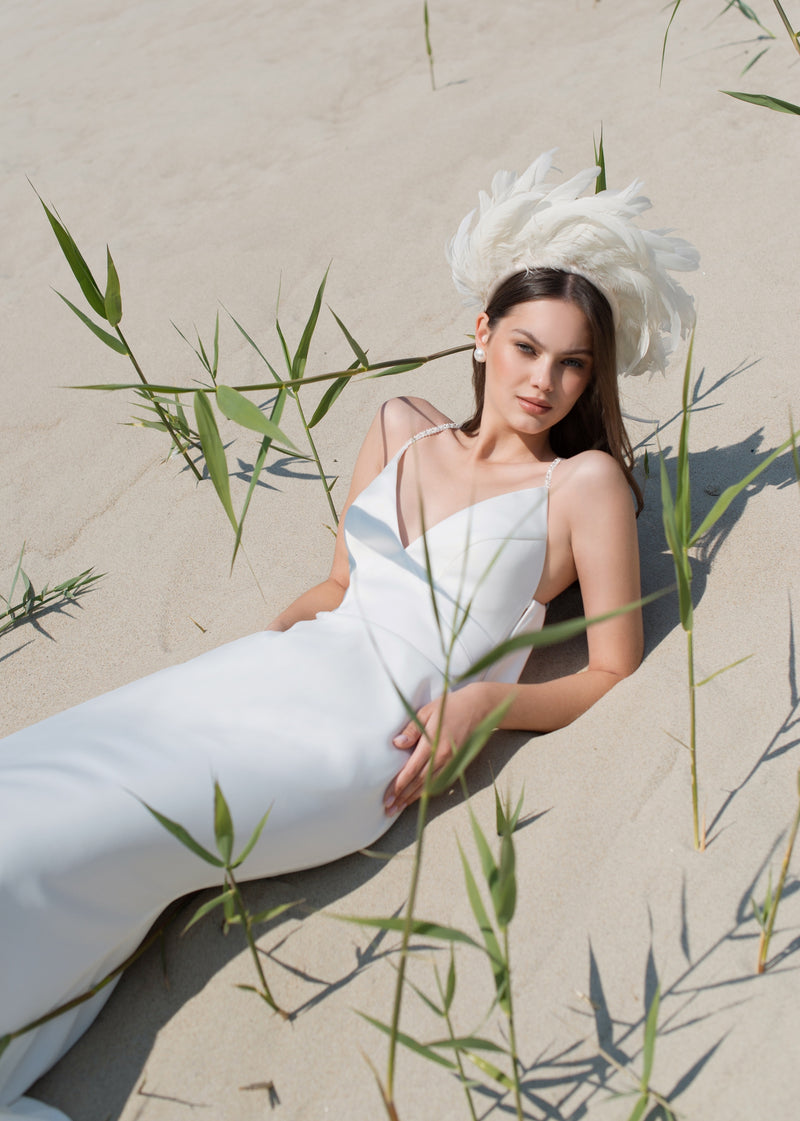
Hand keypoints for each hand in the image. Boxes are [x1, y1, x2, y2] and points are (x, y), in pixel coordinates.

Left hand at [383, 684, 495, 815]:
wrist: (478, 708)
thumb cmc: (449, 707)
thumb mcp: (426, 712)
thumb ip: (411, 730)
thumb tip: (396, 744)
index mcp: (433, 744)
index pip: (412, 770)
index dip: (398, 786)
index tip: (387, 798)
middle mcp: (443, 757)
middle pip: (419, 783)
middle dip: (403, 797)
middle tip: (388, 809)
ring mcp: (452, 762)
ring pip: (430, 786)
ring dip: (413, 798)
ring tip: (399, 807)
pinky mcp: (457, 764)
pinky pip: (440, 782)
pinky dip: (428, 792)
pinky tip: (417, 797)